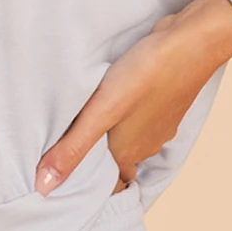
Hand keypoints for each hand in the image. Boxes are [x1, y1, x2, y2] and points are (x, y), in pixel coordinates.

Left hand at [35, 0, 231, 195]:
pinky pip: (139, 114)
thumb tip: (43, 187)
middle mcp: (146, 143)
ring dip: (109, 132)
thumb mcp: (100, 113)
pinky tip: (111, 94)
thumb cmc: (145, 77)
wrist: (188, 42)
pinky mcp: (162, 98)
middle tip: (67, 144)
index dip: (90, 183)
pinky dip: (124, 112)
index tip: (68, 176)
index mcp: (128, 153)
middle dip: (96, 158)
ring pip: (129, 136)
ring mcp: (158, 121)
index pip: (110, 183)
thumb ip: (72, 149)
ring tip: (83, 118)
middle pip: (118, 161)